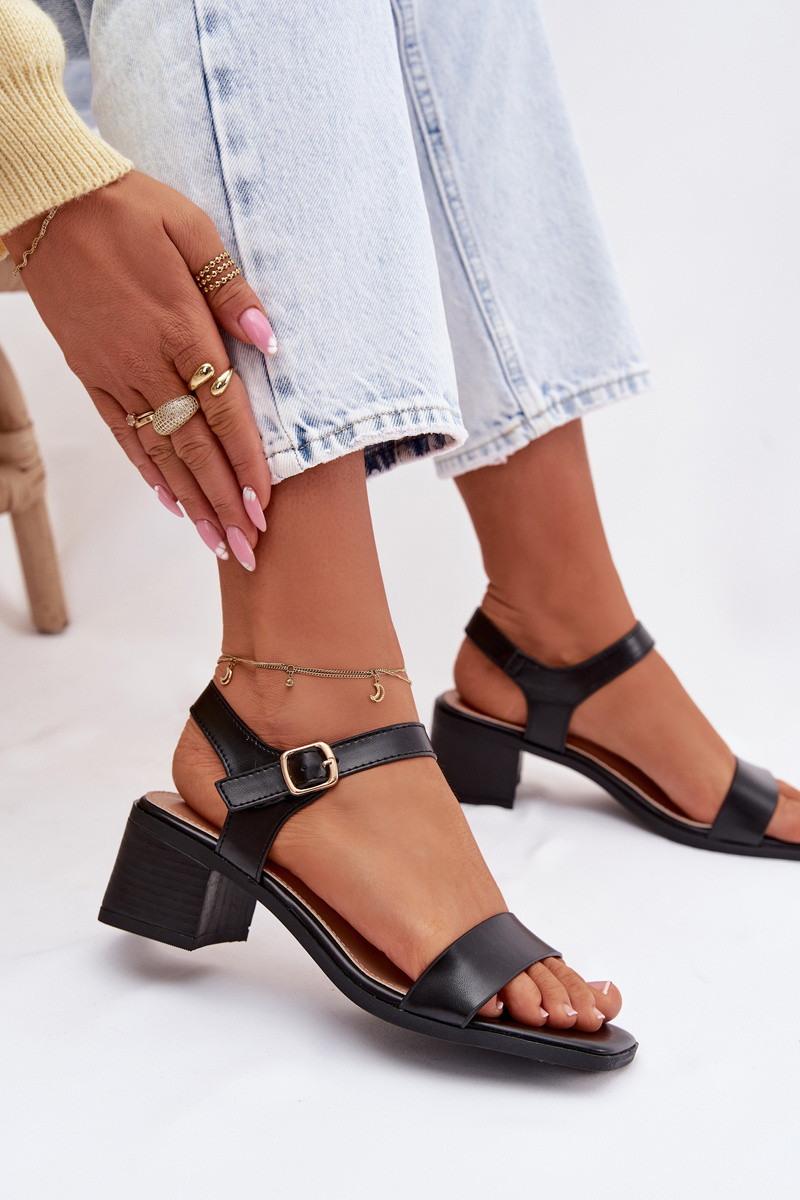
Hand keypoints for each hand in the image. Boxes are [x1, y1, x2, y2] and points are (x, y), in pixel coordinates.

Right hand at [3, 171, 274, 569]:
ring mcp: (115, 373)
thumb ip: (231, 290)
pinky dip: (147, 470)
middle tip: (247, 549)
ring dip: (191, 500)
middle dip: (224, 503)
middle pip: (195, 447)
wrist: (48, 199)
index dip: (247, 463)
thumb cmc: (128, 207)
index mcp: (181, 328)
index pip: (224, 412)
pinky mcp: (91, 373)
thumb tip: (269, 343)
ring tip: (214, 541)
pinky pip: (122, 433)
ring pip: (160, 451)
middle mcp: (148, 362)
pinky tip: (168, 500)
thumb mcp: (192, 230)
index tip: (265, 506)